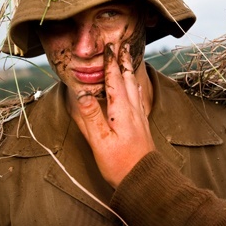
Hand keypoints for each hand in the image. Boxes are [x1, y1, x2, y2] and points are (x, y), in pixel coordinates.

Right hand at [73, 43, 154, 187]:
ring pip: (135, 87)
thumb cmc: (120, 164)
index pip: (115, 81)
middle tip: (123, 45)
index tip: (110, 46)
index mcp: (122, 111)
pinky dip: (134, 85)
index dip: (111, 63)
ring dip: (130, 71)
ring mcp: (139, 117)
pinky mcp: (141, 124)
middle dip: (124, 61)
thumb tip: (82, 94)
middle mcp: (133, 110)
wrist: (144, 180)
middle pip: (128, 79)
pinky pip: (137, 97)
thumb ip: (91, 117)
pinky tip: (136, 86)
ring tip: (128, 59)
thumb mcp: (101, 142)